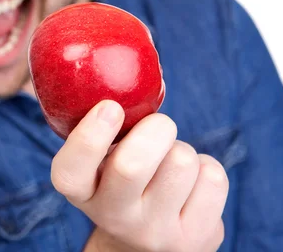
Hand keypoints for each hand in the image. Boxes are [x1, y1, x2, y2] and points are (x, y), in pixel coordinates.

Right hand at [51, 100, 228, 251]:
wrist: (150, 243)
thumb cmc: (125, 181)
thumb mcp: (103, 161)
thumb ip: (107, 121)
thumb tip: (144, 50)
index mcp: (82, 192)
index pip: (70, 173)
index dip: (90, 137)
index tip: (111, 107)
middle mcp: (114, 217)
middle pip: (132, 165)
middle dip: (155, 128)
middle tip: (158, 126)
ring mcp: (155, 232)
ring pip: (181, 162)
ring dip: (182, 150)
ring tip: (171, 164)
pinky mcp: (195, 237)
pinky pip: (213, 177)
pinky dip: (207, 168)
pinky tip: (192, 185)